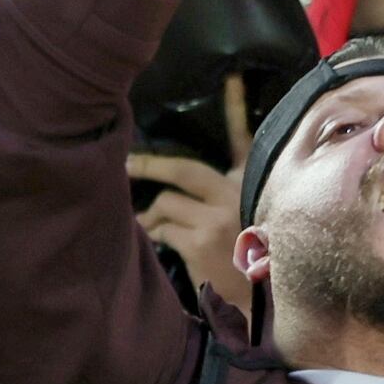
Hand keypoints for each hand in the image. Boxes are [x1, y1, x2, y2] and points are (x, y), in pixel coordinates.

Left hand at [128, 75, 254, 308]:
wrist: (256, 305)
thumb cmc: (243, 260)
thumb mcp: (242, 221)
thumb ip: (216, 199)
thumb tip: (167, 190)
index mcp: (247, 187)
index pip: (243, 142)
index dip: (237, 109)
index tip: (232, 78)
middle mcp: (236, 196)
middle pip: (183, 169)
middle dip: (149, 165)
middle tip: (127, 164)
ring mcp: (218, 218)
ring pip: (166, 203)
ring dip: (154, 217)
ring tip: (157, 230)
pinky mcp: (200, 241)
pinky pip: (160, 229)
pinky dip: (153, 235)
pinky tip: (159, 245)